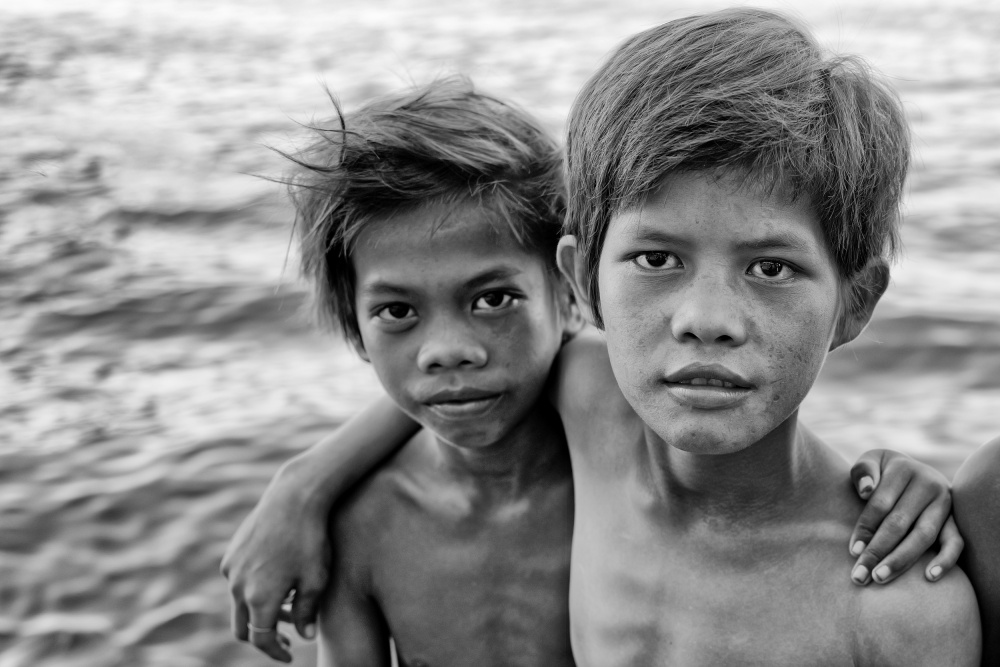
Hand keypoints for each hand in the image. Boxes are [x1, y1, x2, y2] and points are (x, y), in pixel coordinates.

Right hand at [221, 465, 331, 661]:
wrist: (294, 497)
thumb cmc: (311, 539)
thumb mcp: (316, 579)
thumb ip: (307, 613)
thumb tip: (304, 637)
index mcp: (258, 598)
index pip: (261, 639)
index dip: (275, 652)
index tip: (290, 656)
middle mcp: (237, 586)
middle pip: (242, 627)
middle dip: (263, 637)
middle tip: (285, 639)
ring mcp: (231, 568)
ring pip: (239, 604)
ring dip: (259, 612)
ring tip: (289, 607)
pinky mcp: (231, 552)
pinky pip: (238, 581)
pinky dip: (253, 591)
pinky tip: (278, 580)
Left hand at [848, 449, 962, 585]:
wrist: (913, 471)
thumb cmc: (883, 471)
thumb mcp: (871, 461)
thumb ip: (863, 471)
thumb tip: (865, 490)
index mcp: (903, 470)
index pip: (880, 505)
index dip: (865, 529)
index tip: (853, 552)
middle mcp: (928, 485)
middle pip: (899, 523)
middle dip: (877, 551)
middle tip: (860, 575)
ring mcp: (944, 503)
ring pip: (923, 536)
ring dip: (901, 560)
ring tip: (880, 577)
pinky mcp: (955, 519)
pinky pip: (956, 542)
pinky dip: (945, 560)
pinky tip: (928, 577)